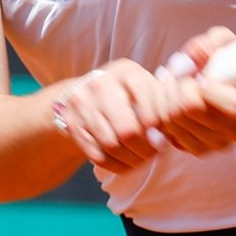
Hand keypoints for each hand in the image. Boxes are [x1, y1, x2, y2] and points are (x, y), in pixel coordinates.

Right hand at [51, 60, 169, 173]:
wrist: (84, 93)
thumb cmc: (125, 93)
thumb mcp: (144, 88)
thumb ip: (159, 106)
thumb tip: (165, 138)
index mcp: (126, 71)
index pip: (149, 107)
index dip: (159, 129)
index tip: (163, 137)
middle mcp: (101, 84)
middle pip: (128, 131)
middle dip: (145, 149)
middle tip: (153, 153)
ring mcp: (82, 103)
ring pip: (111, 146)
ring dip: (131, 159)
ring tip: (141, 159)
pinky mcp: (71, 123)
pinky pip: (97, 155)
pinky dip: (115, 165)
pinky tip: (125, 162)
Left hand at [149, 27, 235, 156]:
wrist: (227, 84)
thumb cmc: (227, 60)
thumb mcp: (223, 42)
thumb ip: (209, 44)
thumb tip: (191, 58)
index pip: (230, 105)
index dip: (205, 86)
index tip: (200, 75)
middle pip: (189, 111)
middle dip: (175, 86)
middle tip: (175, 74)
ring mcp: (217, 144)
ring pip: (174, 122)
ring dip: (165, 98)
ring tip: (171, 83)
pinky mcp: (198, 150)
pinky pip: (168, 134)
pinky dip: (163, 115)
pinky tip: (170, 101)